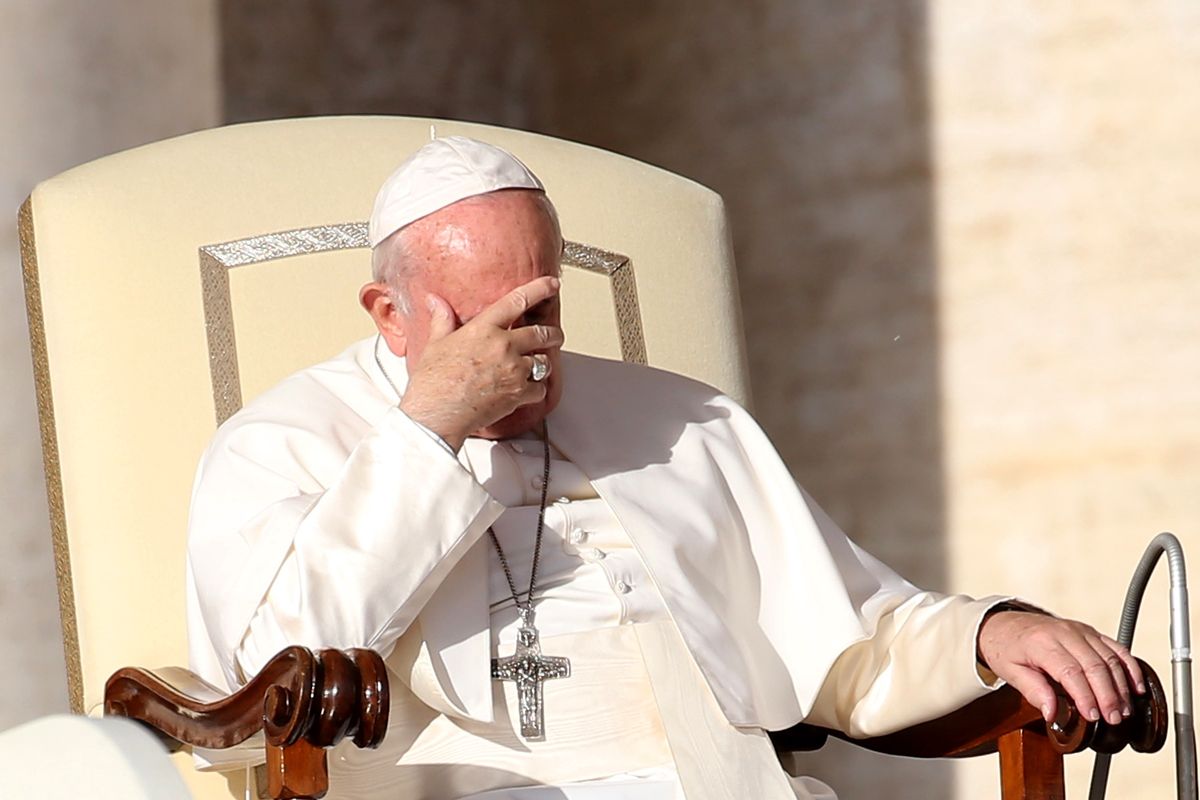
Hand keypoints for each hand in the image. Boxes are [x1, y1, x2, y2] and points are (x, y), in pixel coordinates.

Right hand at [400, 276, 562, 450]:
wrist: (436, 414)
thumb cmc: (433, 382)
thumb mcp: (435, 344)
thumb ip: (442, 320)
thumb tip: (435, 302)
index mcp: (484, 329)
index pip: (517, 300)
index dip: (539, 289)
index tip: (552, 284)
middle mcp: (503, 346)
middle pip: (542, 333)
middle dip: (553, 333)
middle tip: (554, 334)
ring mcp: (514, 370)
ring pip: (544, 361)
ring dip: (543, 363)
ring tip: (537, 366)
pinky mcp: (519, 394)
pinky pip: (540, 389)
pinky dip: (537, 390)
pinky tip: (528, 390)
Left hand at [977, 610, 1145, 724]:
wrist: (1005, 624)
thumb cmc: (1007, 648)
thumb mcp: (1010, 672)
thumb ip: (1033, 691)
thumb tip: (1052, 714)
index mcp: (1042, 643)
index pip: (1070, 671)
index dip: (1085, 696)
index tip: (1093, 717)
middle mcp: (1064, 633)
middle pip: (1095, 665)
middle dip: (1108, 695)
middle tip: (1114, 719)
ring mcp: (1080, 630)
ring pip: (1110, 657)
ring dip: (1121, 686)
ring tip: (1123, 710)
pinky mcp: (1090, 632)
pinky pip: (1116, 648)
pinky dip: (1129, 667)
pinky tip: (1136, 687)